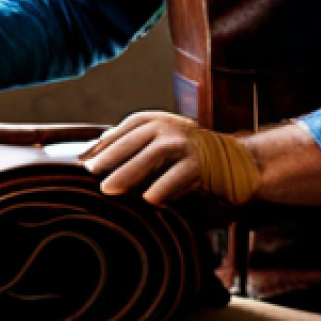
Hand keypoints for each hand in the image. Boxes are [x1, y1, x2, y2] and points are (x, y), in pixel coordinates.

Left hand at [79, 111, 259, 205]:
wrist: (237, 163)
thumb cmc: (189, 159)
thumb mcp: (159, 148)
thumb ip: (132, 150)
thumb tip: (92, 157)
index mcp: (156, 121)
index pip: (124, 130)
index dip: (103, 145)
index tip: (83, 161)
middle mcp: (170, 127)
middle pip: (135, 140)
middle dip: (111, 157)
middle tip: (91, 175)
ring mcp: (187, 144)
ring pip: (154, 155)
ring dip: (130, 172)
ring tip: (110, 188)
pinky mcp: (202, 164)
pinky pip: (179, 175)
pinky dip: (164, 187)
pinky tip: (150, 199)